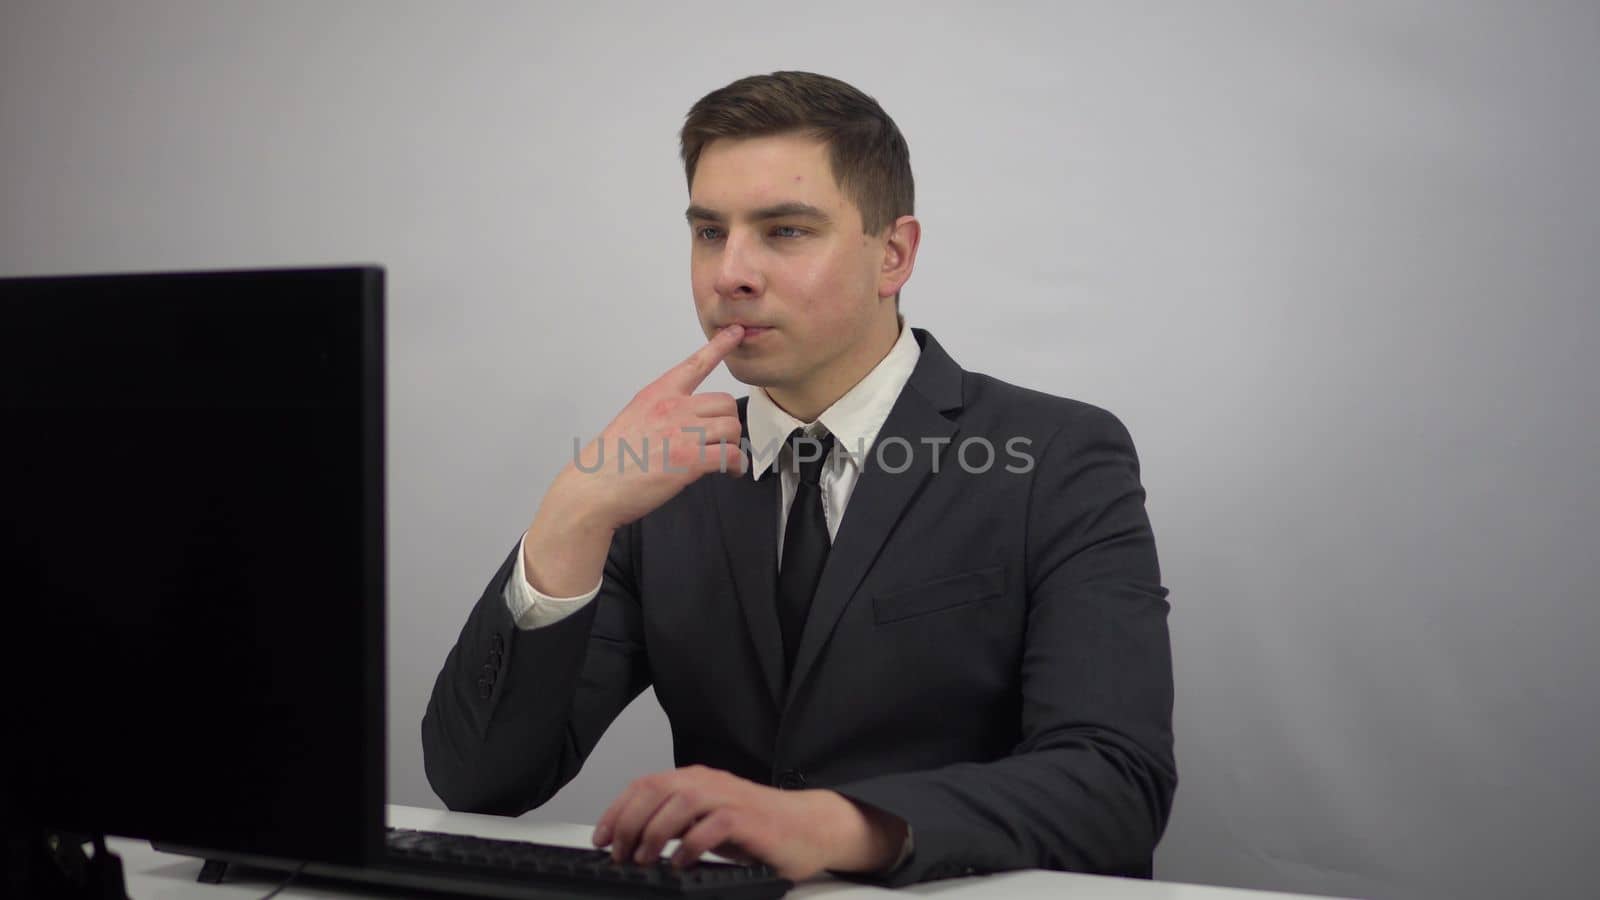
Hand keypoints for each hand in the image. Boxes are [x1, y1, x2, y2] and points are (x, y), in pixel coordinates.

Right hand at [556, 324, 748, 532]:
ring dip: (733, 446)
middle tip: (722, 441)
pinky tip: (729, 472)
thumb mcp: (632, 419)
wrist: (594, 488)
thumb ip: (661, 413)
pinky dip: (735, 466)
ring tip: (726, 461)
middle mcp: (671, 408)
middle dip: (728, 423)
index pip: (694, 364)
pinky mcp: (689, 460)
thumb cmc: (609, 461)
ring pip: (732, 428)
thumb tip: (684, 423)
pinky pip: (730, 455)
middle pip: (725, 402)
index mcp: (656, 395)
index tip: (735, 332)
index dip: (719, 346)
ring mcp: (681, 433)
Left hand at [590, 764, 904, 881]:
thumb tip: (634, 840)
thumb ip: (675, 824)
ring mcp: (729, 798)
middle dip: (628, 823)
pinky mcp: (748, 819)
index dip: (616, 811)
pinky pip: (712, 826)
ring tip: (645, 859)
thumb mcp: (706, 823)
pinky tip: (681, 863)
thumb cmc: (758, 828)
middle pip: (655, 790)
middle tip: (619, 853)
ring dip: (655, 832)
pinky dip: (691, 845)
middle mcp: (709, 782)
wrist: (808, 828)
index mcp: (695, 779)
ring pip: (680, 801)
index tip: (600, 838)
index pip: (644, 785)